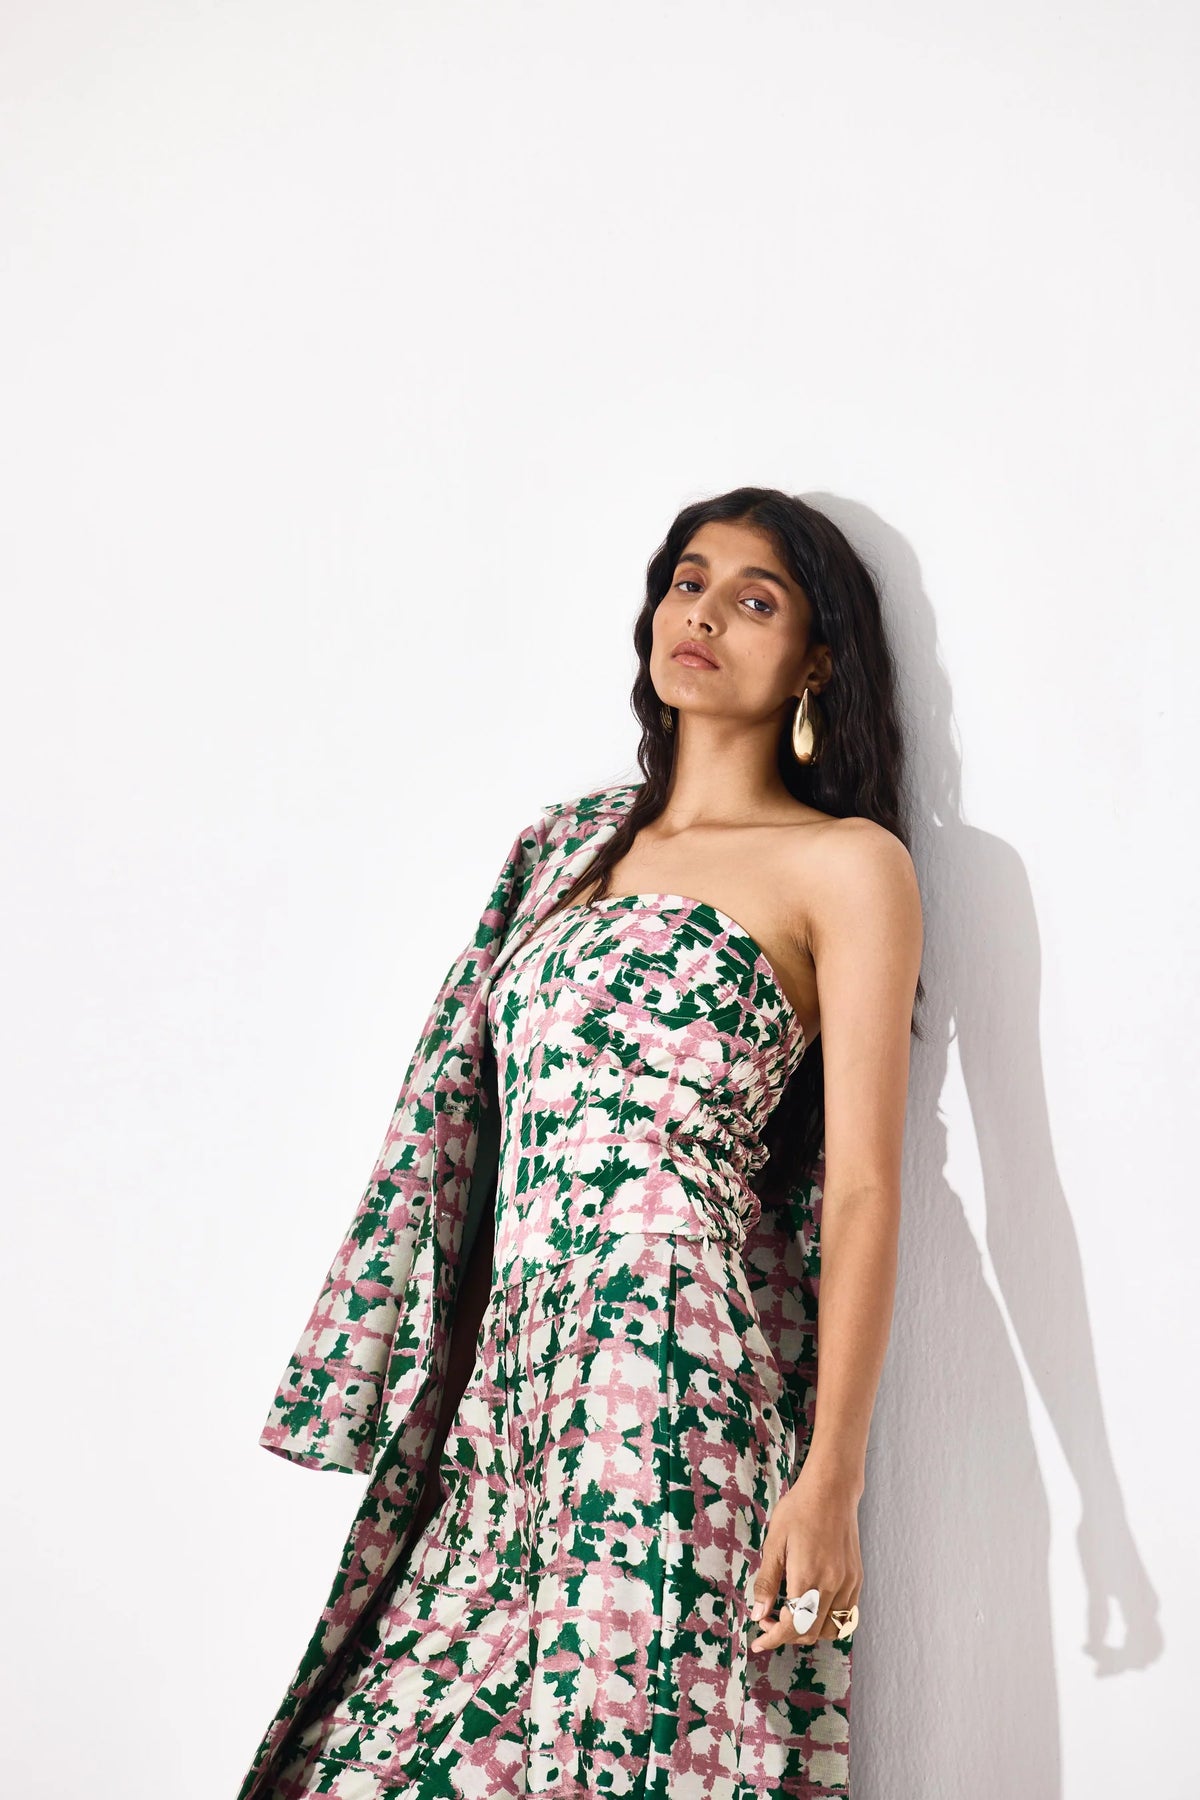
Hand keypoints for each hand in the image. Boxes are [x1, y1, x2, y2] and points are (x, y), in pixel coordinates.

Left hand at [748, 1455, 862, 1653]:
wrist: (832, 1490)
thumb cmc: (799, 1510)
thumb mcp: (775, 1543)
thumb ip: (767, 1582)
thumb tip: (758, 1614)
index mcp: (809, 1577)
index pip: (793, 1625)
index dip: (773, 1639)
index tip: (758, 1641)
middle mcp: (833, 1585)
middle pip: (811, 1632)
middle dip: (786, 1634)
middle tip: (768, 1619)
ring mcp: (849, 1583)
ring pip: (831, 1629)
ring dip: (808, 1630)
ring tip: (791, 1614)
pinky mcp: (857, 1578)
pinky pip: (846, 1616)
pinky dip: (828, 1621)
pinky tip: (812, 1606)